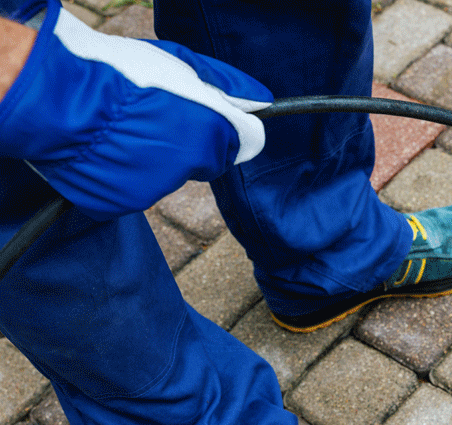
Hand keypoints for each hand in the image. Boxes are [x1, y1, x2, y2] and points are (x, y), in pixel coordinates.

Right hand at [0, 0, 271, 220]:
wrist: (58, 98)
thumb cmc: (120, 73)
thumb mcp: (181, 65)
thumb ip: (227, 85)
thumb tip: (261, 101)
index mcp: (211, 130)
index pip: (242, 142)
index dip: (221, 127)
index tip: (204, 118)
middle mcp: (191, 165)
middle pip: (204, 161)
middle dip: (188, 145)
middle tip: (153, 120)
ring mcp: (155, 188)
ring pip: (167, 177)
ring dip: (152, 159)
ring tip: (121, 130)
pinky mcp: (123, 202)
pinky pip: (132, 189)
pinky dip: (123, 175)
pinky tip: (105, 149)